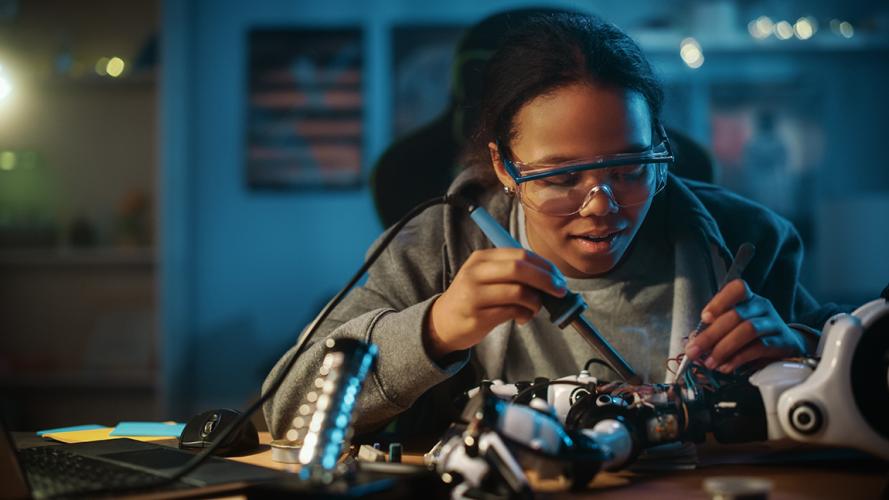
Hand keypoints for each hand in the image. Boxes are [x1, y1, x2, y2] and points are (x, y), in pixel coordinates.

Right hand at [425, 248, 567, 357]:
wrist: (443, 322)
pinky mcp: (478, 316)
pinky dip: (525, 315)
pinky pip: (512, 312)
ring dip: (535, 301)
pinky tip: (522, 318)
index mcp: (481, 259)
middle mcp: (476, 273)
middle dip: (546, 280)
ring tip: (535, 308)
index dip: (544, 265)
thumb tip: (550, 277)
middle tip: (559, 291)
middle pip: (519, 269)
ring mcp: (474, 295)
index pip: (520, 254)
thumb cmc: (473, 299)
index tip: (557, 277)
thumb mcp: (486, 277)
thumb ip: (512, 273)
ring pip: (518, 292)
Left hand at [684, 279, 805, 373]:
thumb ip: (713, 331)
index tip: (704, 318)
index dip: (720, 301)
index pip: (737, 289)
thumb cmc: (752, 334)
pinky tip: (726, 367)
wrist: (786, 345)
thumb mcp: (732, 327)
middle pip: (736, 315)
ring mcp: (774, 323)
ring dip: (724, 348)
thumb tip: (693, 343)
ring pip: (748, 330)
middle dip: (711, 335)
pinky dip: (738, 359)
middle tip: (694, 351)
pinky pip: (759, 348)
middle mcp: (762, 306)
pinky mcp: (782, 342)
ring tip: (710, 363)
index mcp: (748, 298)